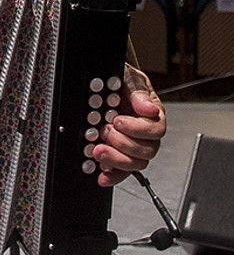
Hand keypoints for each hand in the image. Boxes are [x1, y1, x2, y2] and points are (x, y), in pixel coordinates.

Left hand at [93, 64, 165, 187]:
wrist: (102, 84)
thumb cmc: (119, 80)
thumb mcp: (128, 78)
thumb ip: (138, 91)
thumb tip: (148, 108)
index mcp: (152, 115)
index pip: (156, 130)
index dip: (137, 129)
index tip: (117, 120)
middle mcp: (145, 133)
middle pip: (147, 151)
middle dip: (123, 144)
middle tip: (105, 132)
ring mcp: (132, 145)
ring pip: (136, 163)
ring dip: (116, 160)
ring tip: (98, 150)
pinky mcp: (118, 154)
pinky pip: (122, 172)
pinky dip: (113, 176)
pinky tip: (102, 175)